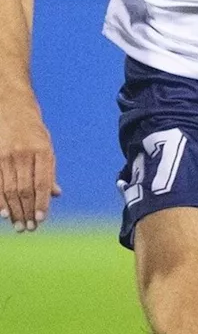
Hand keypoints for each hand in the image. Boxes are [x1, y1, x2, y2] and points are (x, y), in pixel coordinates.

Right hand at [0, 92, 59, 232]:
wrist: (11, 105)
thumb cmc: (32, 127)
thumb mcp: (46, 144)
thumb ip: (49, 170)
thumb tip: (56, 194)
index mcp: (42, 151)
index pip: (42, 183)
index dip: (41, 203)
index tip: (41, 219)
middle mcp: (24, 154)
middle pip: (24, 190)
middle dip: (27, 211)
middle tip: (29, 228)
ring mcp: (6, 156)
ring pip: (9, 190)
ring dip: (14, 210)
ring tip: (18, 225)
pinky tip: (3, 213)